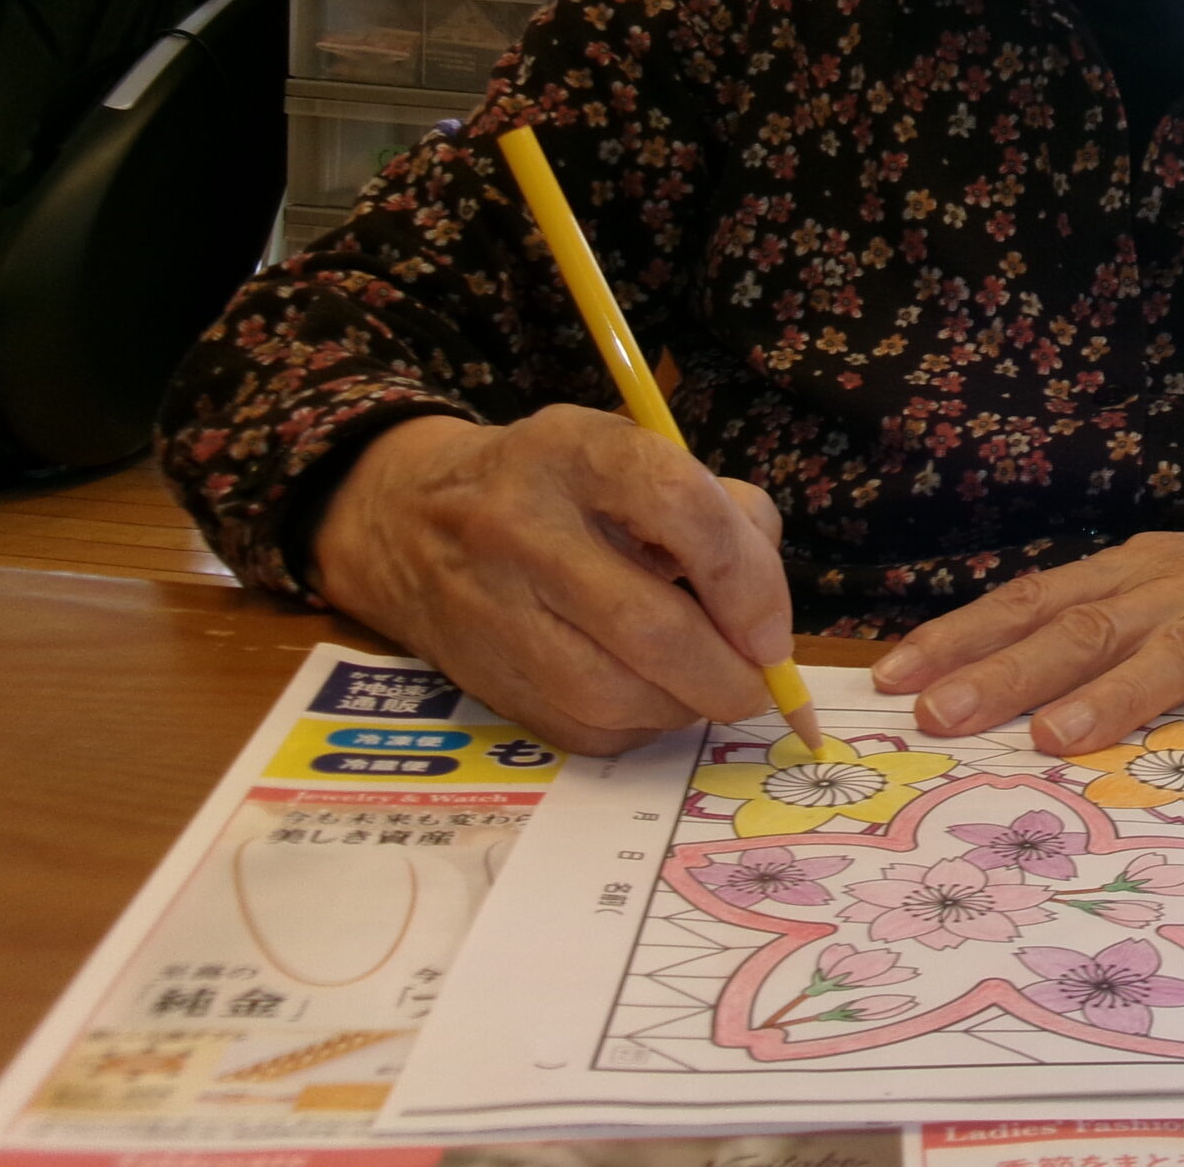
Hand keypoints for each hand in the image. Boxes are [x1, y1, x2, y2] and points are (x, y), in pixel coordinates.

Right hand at [312, 407, 792, 755]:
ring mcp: (495, 610)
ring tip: (704, 682)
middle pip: (652, 627)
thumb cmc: (560, 486)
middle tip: (760, 681)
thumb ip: (720, 511)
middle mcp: (524, 527)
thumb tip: (768, 615)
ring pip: (617, 695)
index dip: (747, 579)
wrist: (412, 522)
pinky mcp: (485, 681)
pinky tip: (649, 695)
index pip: (681, 506)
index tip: (771, 628)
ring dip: (687, 706)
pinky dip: (641, 726)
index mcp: (578, 452)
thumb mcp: (634, 453)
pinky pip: (587, 731)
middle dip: (730, 674)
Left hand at [868, 516, 1183, 759]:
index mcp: (1129, 575)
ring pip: (1175, 651)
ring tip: (1061, 739)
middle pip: (1084, 629)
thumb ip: (1087, 633)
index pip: (1031, 603)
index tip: (893, 681)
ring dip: (1115, 696)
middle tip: (944, 716)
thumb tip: (976, 693)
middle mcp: (1178, 584)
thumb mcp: (1155, 593)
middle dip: (1008, 674)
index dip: (962, 639)